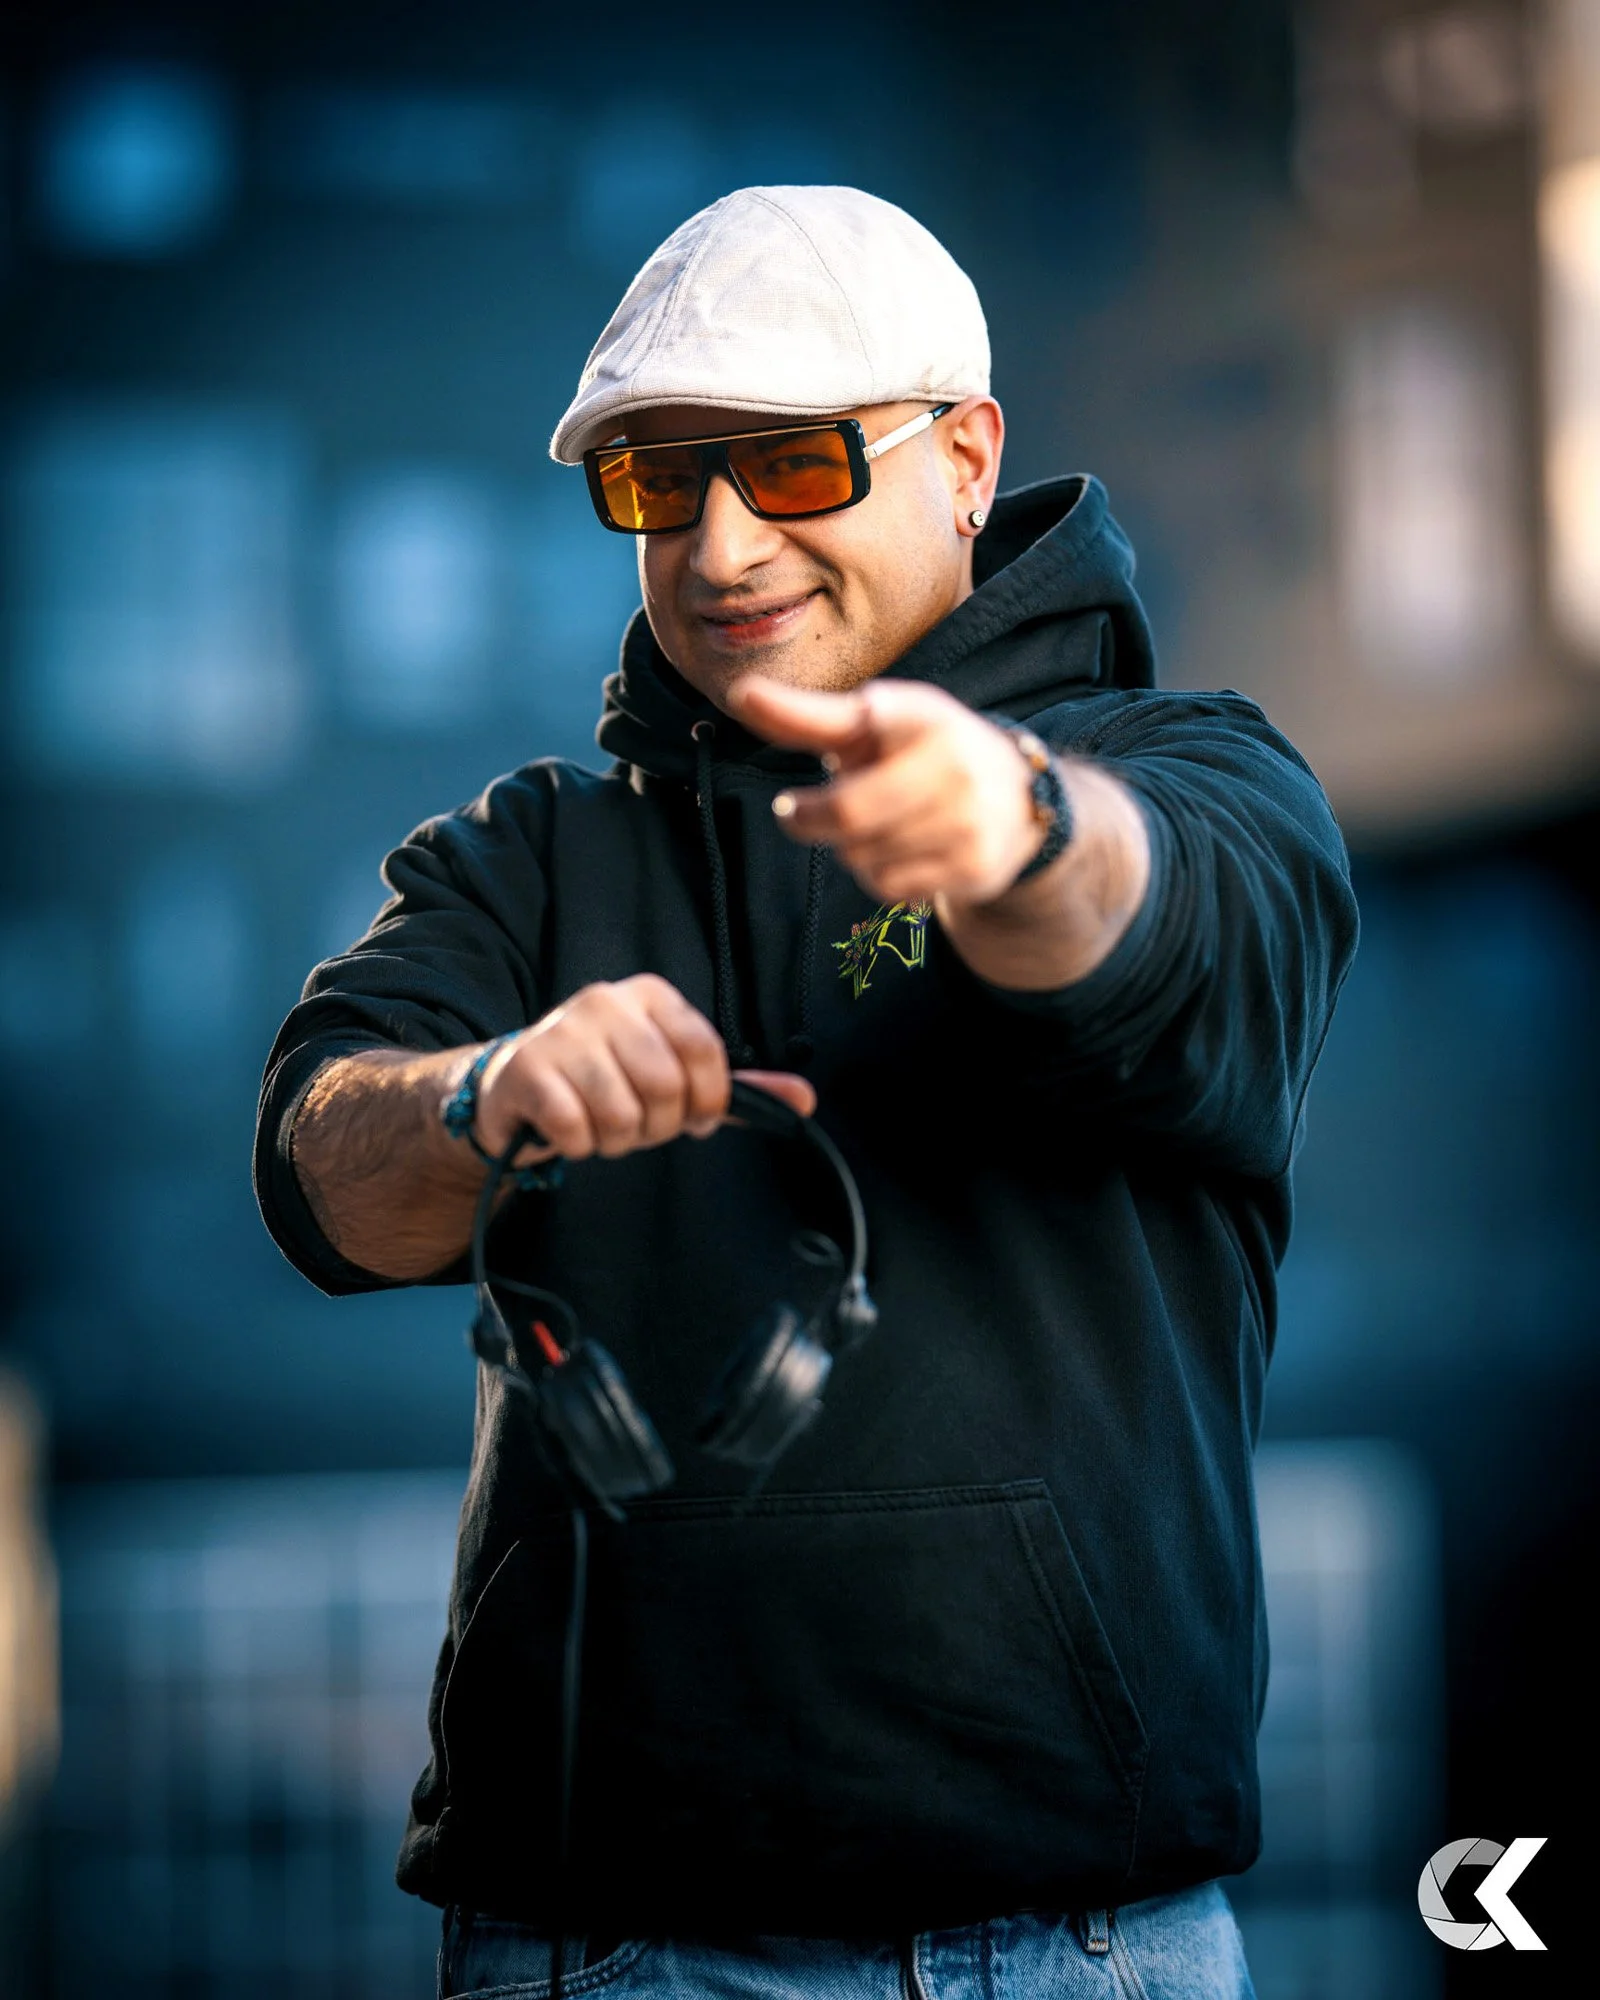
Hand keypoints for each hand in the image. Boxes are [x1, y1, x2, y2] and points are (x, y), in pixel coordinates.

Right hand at [471, 974, 814, 1163]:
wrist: (514, 1088)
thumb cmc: (606, 1082)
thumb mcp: (674, 1078)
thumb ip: (736, 1090)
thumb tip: (805, 1101)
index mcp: (650, 996)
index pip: (708, 1053)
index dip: (708, 1100)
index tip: (694, 1117)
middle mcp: (606, 1002)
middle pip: (668, 1087)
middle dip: (659, 1126)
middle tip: (638, 1124)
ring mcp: (563, 1032)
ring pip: (623, 1114)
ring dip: (618, 1140)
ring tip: (602, 1125)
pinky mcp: (528, 1069)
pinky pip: (577, 1129)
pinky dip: (580, 1146)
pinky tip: (569, 1130)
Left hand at [729, 674, 1043, 907]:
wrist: (1018, 801)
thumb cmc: (921, 752)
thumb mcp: (872, 724)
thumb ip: (806, 716)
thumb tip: (738, 694)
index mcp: (924, 715)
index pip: (881, 717)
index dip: (874, 714)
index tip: (864, 708)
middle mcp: (952, 765)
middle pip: (847, 814)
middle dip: (807, 817)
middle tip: (793, 811)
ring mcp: (967, 820)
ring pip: (862, 856)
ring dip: (849, 848)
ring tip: (874, 825)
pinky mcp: (974, 867)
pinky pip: (889, 887)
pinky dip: (878, 875)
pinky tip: (899, 851)